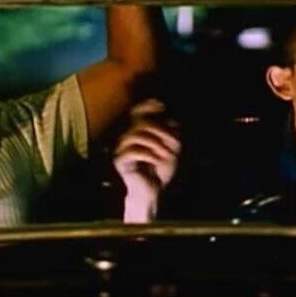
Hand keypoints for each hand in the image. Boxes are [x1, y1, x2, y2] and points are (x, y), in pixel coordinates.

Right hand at [114, 99, 180, 221]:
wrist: (152, 191)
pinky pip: (133, 151)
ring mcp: (122, 148)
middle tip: (175, 143)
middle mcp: (128, 137)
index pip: (137, 111)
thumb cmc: (160, 169)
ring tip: (165, 154)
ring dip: (155, 143)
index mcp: (139, 131)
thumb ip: (171, 133)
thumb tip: (171, 120)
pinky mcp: (120, 161)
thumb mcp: (171, 149)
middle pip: (141, 122)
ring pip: (135, 134)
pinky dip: (148, 155)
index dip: (147, 105)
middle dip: (161, 130)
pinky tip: (156, 161)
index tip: (162, 106)